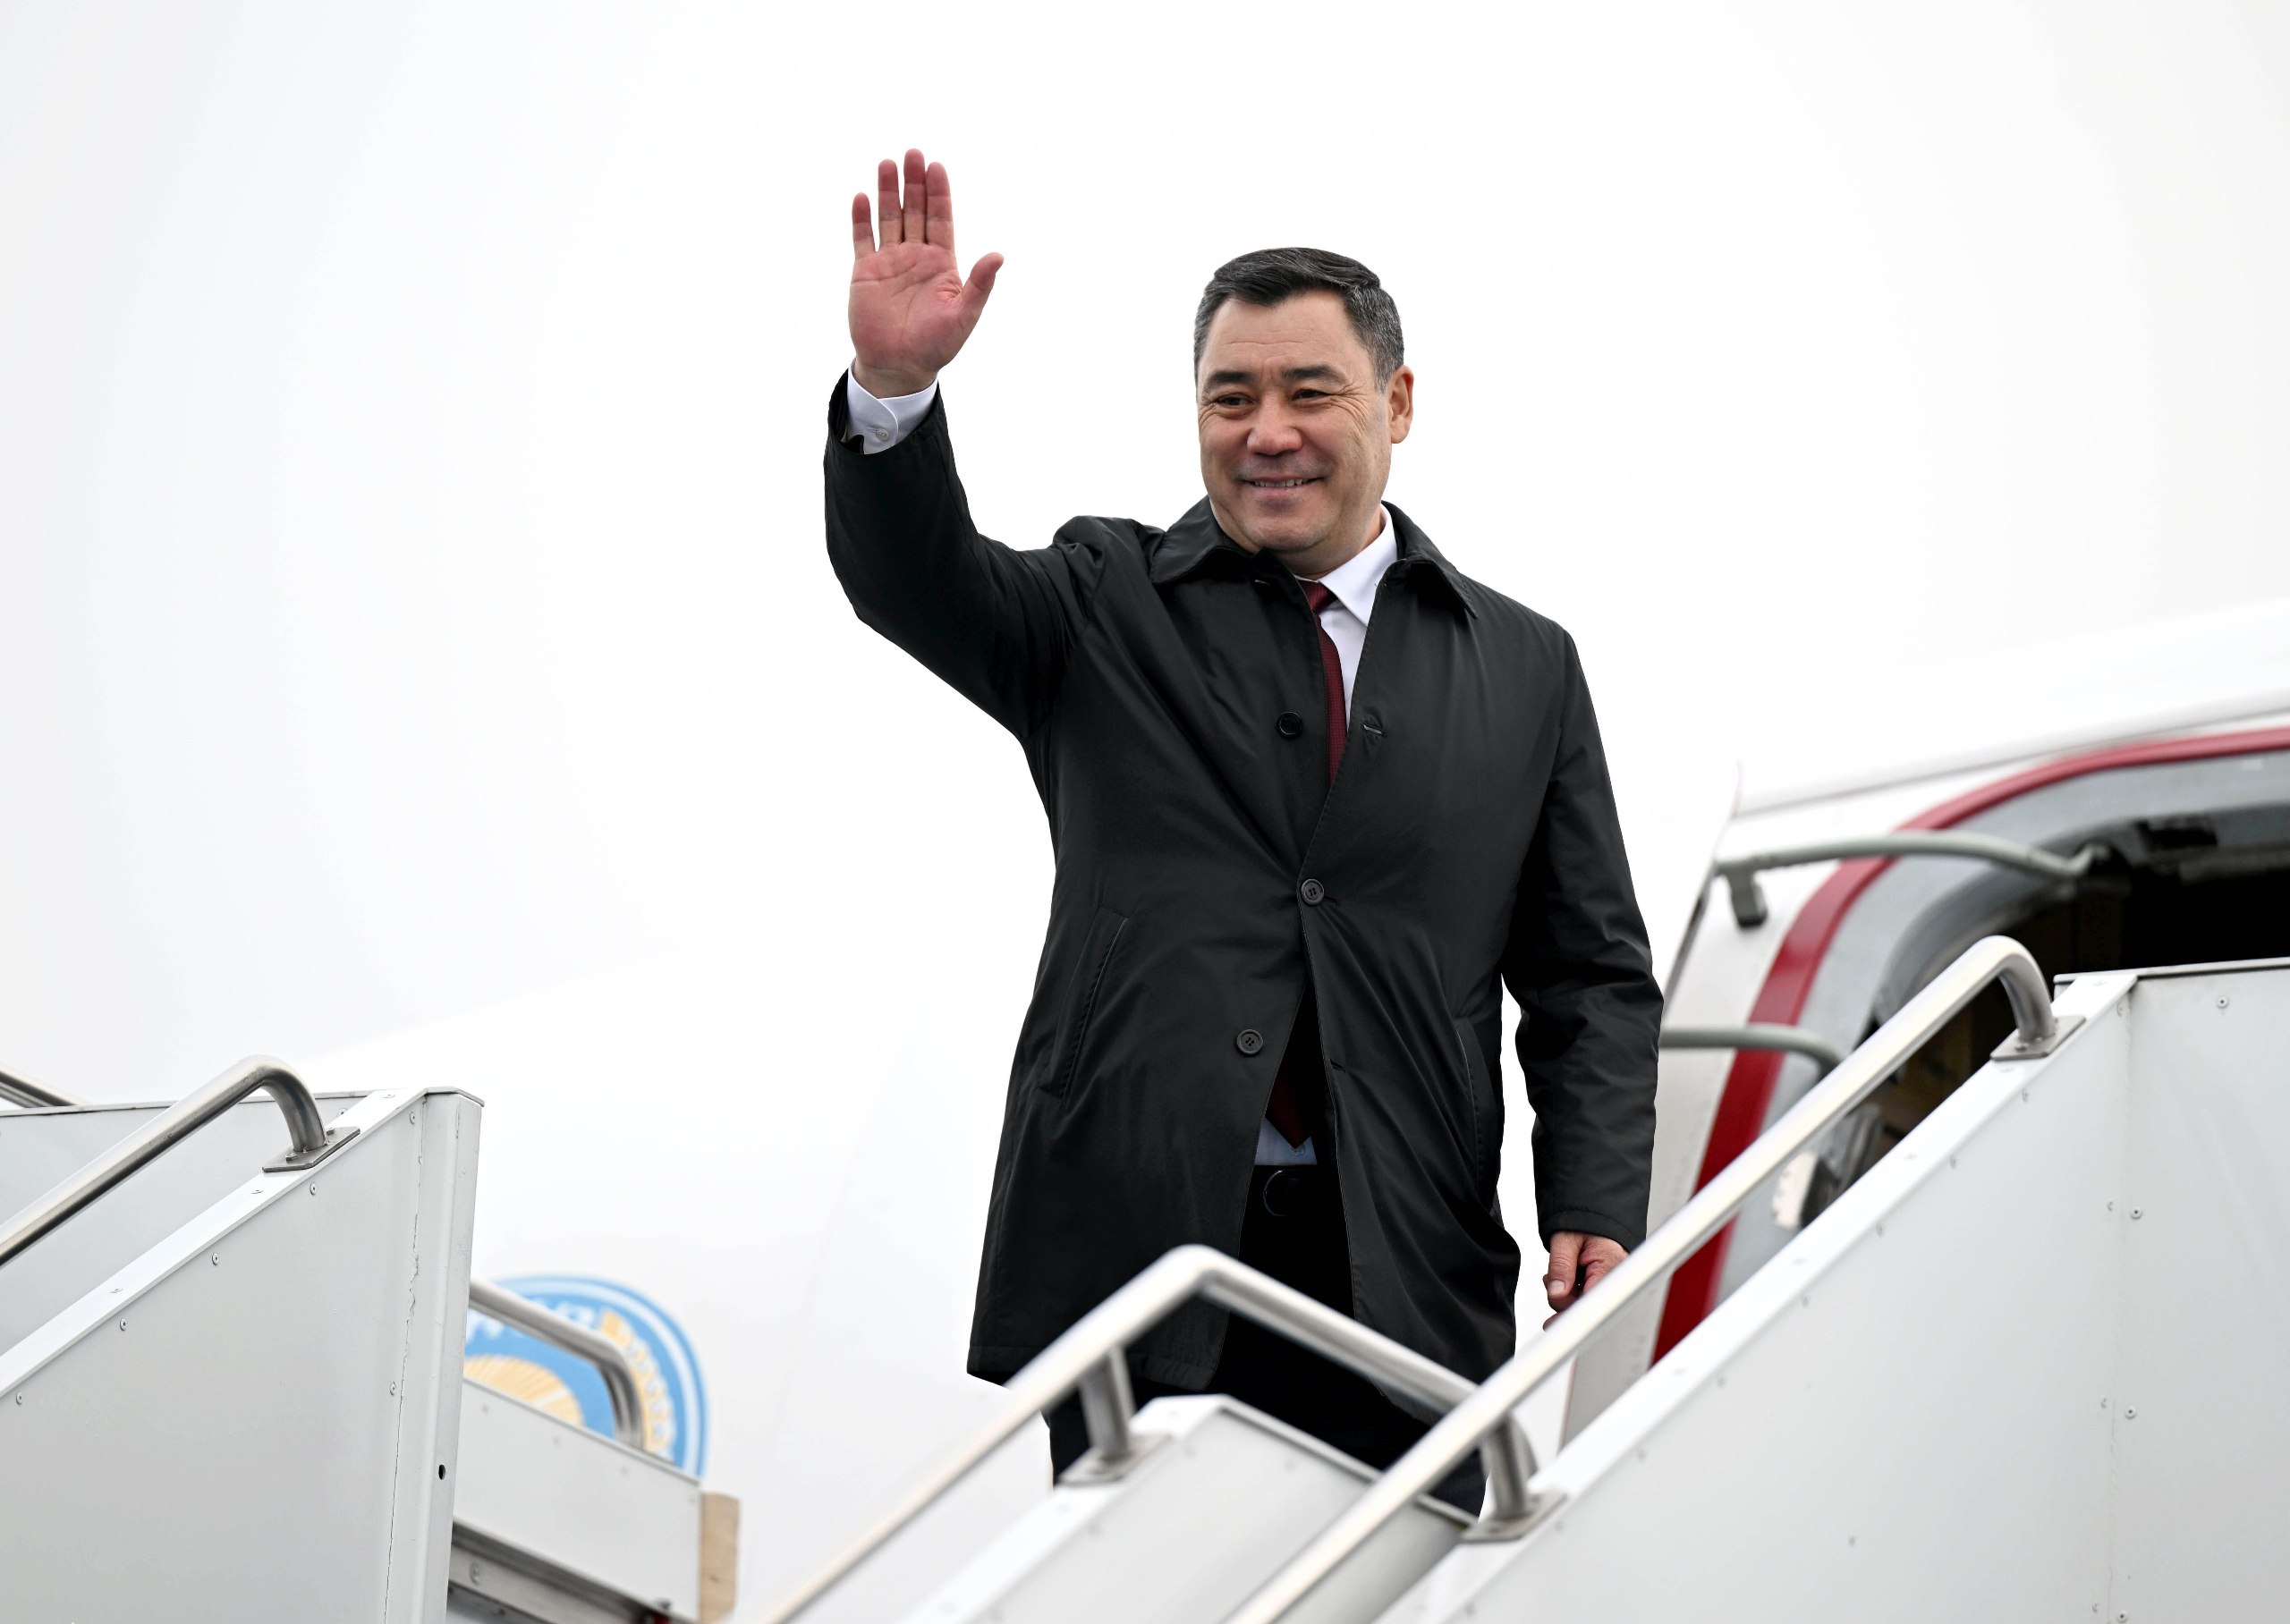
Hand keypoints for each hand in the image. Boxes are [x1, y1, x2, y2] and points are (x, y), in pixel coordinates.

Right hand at [848, 148, 1002, 397]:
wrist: (899, 367)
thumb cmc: (936, 345)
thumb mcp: (964, 315)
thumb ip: (979, 284)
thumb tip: (998, 255)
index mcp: (941, 262)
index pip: (941, 219)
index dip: (939, 193)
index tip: (936, 166)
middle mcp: (916, 256)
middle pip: (915, 210)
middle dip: (913, 182)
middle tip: (912, 153)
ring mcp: (889, 262)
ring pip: (889, 218)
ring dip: (887, 192)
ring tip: (887, 164)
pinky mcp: (865, 272)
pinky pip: (863, 239)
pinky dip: (861, 219)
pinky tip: (861, 197)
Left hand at [1542, 1231, 1625, 1326]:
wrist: (1595, 1217)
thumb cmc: (1586, 1222)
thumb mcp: (1566, 1238)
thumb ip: (1560, 1265)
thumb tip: (1556, 1293)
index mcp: (1611, 1266)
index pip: (1593, 1300)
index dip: (1572, 1312)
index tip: (1555, 1323)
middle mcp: (1614, 1279)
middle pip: (1586, 1306)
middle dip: (1562, 1298)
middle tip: (1550, 1280)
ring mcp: (1609, 1285)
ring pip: (1581, 1304)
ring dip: (1563, 1293)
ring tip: (1560, 1271)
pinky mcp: (1601, 1288)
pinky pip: (1582, 1299)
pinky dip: (1569, 1292)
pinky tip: (1567, 1278)